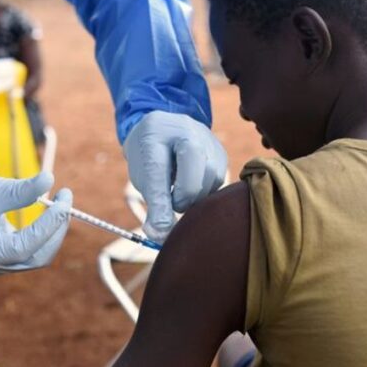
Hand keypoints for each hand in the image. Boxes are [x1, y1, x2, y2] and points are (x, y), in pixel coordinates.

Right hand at [0, 167, 71, 276]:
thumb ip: (20, 190)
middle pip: (35, 257)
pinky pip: (28, 252)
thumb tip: (50, 180)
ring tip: (59, 203)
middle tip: (66, 200)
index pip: (25, 246)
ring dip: (51, 231)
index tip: (65, 200)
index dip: (50, 225)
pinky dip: (42, 233)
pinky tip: (48, 212)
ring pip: (35, 256)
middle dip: (56, 229)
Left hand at [123, 111, 226, 240]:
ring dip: (195, 198)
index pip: (158, 172)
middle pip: (193, 181)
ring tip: (180, 190)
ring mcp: (209, 141)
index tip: (158, 228)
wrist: (164, 129)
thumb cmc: (150, 154)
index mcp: (159, 132)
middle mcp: (188, 131)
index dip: (160, 204)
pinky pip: (219, 184)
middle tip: (171, 200)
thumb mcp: (144, 176)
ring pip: (210, 184)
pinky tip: (193, 185)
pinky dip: (205, 192)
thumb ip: (154, 205)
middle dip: (181, 200)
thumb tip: (160, 236)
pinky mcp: (223, 154)